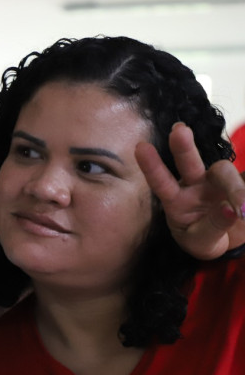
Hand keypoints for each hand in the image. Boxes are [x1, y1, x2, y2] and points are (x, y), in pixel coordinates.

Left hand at [136, 122, 244, 259]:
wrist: (228, 240)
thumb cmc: (204, 238)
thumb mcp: (202, 243)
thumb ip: (212, 228)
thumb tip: (230, 209)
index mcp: (176, 199)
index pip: (161, 182)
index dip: (151, 166)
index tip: (140, 147)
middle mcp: (194, 184)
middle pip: (189, 162)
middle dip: (183, 146)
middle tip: (179, 130)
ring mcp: (218, 181)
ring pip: (223, 170)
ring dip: (235, 188)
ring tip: (243, 210)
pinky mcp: (241, 180)